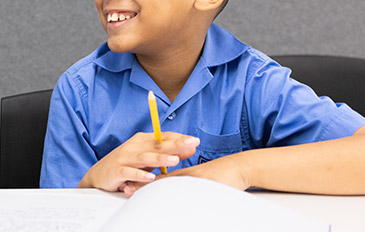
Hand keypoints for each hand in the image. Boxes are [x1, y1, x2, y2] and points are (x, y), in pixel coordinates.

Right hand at [79, 132, 199, 192]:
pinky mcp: (116, 171)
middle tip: (191, 144)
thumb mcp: (146, 159)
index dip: (178, 139)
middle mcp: (133, 146)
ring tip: (174, 160)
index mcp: (141, 141)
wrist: (98, 176)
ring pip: (145, 158)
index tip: (194, 141)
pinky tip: (150, 177)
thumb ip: (165, 154)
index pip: (163, 137)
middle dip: (175, 145)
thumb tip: (189, 149)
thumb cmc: (126, 165)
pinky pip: (129, 173)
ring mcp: (124, 158)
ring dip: (160, 159)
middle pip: (157, 145)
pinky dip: (139, 175)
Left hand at [123, 152, 250, 195]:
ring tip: (130, 190)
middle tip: (124, 188)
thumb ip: (192, 184)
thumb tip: (185, 191)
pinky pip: (178, 187)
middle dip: (140, 184)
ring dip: (147, 187)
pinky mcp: (198, 182)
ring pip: (164, 183)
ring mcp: (190, 178)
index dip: (144, 180)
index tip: (128, 183)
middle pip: (157, 179)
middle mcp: (184, 175)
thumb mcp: (205, 181)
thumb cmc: (225, 176)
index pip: (160, 177)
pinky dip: (166, 190)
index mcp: (184, 174)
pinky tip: (156, 196)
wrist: (240, 169)